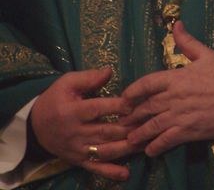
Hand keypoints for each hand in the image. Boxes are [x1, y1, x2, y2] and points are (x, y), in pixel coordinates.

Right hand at [30, 67, 133, 181]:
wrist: (35, 125)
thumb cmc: (55, 99)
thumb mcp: (68, 83)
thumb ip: (89, 78)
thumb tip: (110, 71)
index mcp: (72, 111)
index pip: (97, 108)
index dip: (116, 106)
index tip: (134, 103)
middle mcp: (75, 133)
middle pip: (104, 132)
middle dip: (127, 128)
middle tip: (147, 124)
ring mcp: (77, 149)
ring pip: (104, 151)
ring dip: (125, 148)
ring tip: (144, 143)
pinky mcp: (78, 161)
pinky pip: (95, 168)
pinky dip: (110, 172)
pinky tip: (126, 174)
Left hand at [121, 21, 213, 156]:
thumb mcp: (207, 55)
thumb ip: (188, 42)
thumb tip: (176, 24)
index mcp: (176, 77)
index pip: (147, 83)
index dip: (133, 90)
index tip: (125, 97)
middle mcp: (174, 97)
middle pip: (146, 106)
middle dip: (132, 114)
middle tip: (121, 121)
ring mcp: (180, 116)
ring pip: (153, 125)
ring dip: (139, 133)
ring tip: (130, 138)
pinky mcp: (189, 132)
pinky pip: (167, 140)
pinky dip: (156, 146)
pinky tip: (149, 150)